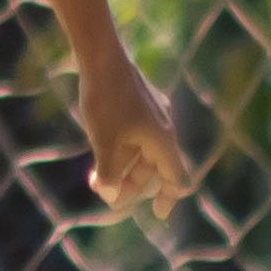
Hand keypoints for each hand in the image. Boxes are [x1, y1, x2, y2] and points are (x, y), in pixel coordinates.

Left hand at [76, 49, 195, 221]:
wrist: (102, 56)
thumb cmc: (107, 101)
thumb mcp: (105, 145)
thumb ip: (111, 176)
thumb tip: (112, 196)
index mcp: (163, 141)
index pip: (175, 179)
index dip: (167, 199)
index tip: (157, 215)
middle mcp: (163, 128)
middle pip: (152, 168)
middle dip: (129, 183)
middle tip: (101, 188)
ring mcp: (152, 114)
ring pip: (141, 151)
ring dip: (122, 166)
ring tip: (95, 172)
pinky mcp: (139, 102)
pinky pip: (135, 134)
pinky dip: (121, 147)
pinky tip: (100, 144)